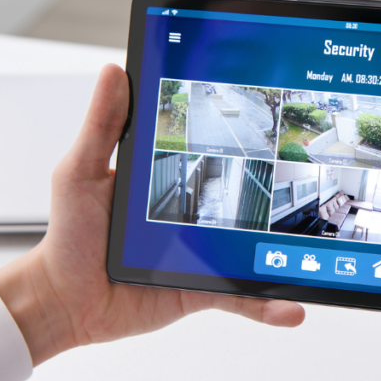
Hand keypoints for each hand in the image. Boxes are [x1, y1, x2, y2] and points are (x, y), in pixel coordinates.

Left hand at [0, 65, 304, 364]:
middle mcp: (191, 211)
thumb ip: (102, 126)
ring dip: (285, 254)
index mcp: (167, 175)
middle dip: (279, 192)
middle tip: (315, 178)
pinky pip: (241, 295)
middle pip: (245, 198)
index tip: (271, 112)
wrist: (65, 300)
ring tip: (314, 253)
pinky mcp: (201, 287)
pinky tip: (291, 309)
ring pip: (253, 249)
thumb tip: (115, 72)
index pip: (211, 147)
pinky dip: (267, 305)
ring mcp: (200, 251)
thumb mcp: (80, 172)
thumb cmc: (68, 235)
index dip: (240, 131)